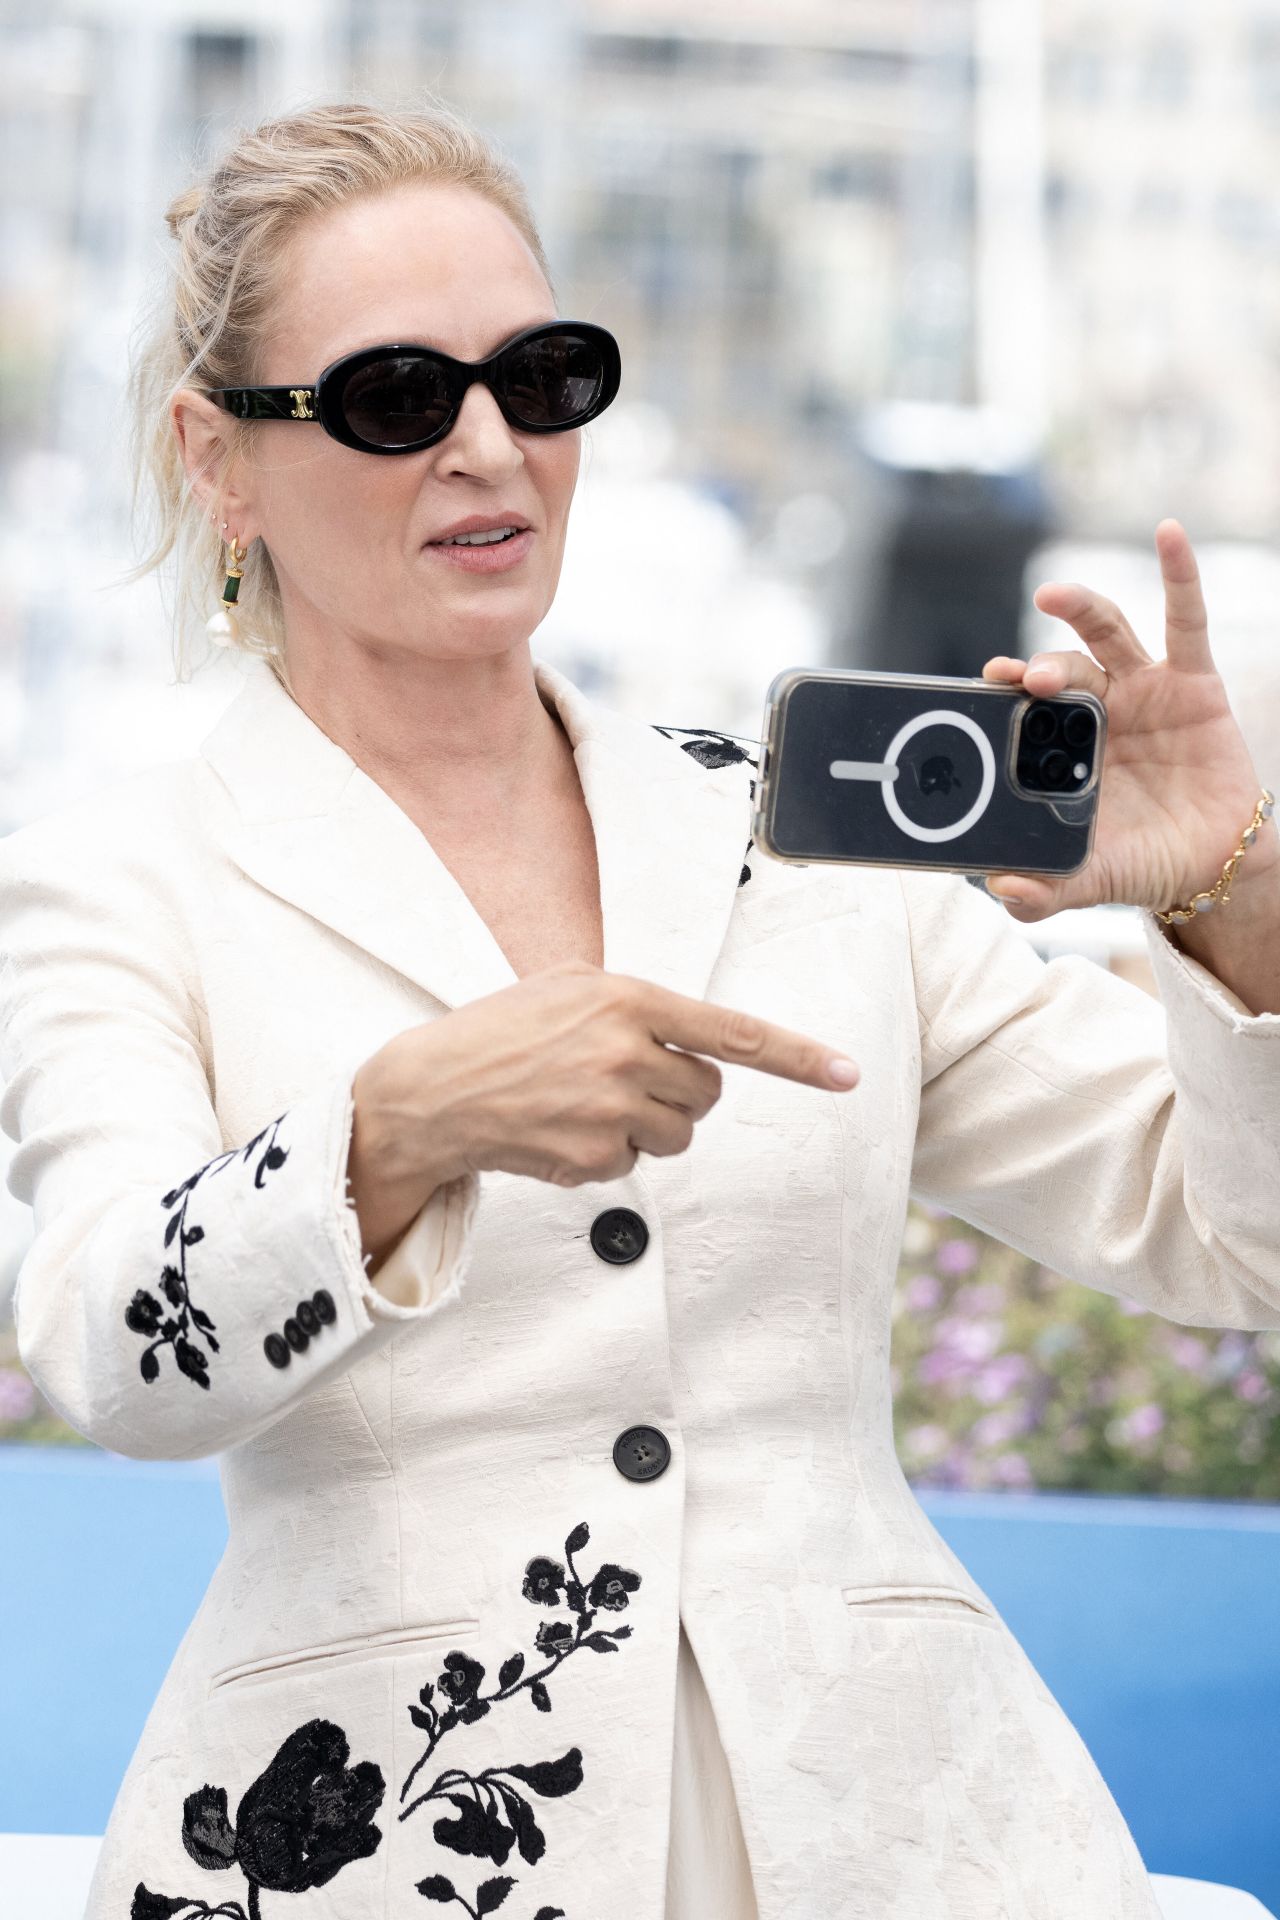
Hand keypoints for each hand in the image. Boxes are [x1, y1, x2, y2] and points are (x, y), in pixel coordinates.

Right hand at [354, 960, 859, 1203]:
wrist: (431, 1092)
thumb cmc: (501, 1031)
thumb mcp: (567, 985)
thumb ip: (635, 1001)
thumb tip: (695, 1038)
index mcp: (626, 1000)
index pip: (731, 1032)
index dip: (796, 1055)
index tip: (847, 1073)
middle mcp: (624, 1053)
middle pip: (707, 1093)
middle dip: (681, 1093)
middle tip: (626, 1081)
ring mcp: (608, 1110)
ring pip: (678, 1134)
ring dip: (648, 1127)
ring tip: (586, 1105)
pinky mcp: (591, 1158)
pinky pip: (635, 1164)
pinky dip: (607, 1153)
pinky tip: (561, 1131)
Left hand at [979, 518, 1277, 920]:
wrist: (1212, 864)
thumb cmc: (1142, 862)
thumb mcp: (1091, 879)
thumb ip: (1047, 890)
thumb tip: (1003, 892)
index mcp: (1060, 749)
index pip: (1024, 710)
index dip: (1003, 692)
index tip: (983, 683)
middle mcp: (1095, 710)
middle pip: (1060, 670)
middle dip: (1040, 669)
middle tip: (1024, 680)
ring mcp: (1142, 690)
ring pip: (1106, 634)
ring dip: (1079, 610)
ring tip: (1053, 595)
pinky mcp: (1193, 681)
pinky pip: (1186, 620)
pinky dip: (1180, 574)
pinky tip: (1170, 535)